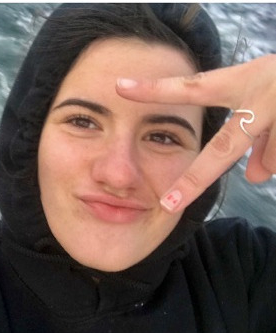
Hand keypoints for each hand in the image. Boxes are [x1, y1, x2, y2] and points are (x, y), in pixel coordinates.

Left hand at [116, 54, 275, 212]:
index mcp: (248, 80)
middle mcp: (263, 92)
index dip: (157, 89)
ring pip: (271, 156)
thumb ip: (260, 140)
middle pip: (223, 149)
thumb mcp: (272, 100)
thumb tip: (254, 176)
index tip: (118, 87)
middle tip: (170, 205)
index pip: (194, 86)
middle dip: (196, 181)